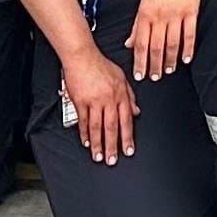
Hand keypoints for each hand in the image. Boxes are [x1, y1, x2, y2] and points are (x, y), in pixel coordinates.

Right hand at [60, 45, 137, 164]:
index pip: (126, 120)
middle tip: (113, 160)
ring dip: (98, 143)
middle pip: (112, 127)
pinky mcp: (80, 101)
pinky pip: (83, 120)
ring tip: (98, 156)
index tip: (128, 150)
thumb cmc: (101, 65)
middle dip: (113, 145)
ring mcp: (94, 100)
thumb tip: (136, 112)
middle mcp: (108, 99)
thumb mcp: (122, 78)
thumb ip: (130, 96)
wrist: (82, 56)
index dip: (127, 137)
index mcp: (121, 94)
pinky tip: (86, 142)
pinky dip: (84, 133)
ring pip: (97, 126)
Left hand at [128, 0, 204, 77]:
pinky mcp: (191, 12)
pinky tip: (186, 59)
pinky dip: (188, 49)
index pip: (141, 43)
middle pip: (156, 47)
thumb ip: (137, 25)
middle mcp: (160, 16)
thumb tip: (129, 44)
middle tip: (154, 78)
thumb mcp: (143, 2)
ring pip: (172, 43)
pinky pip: (189, 35)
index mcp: (145, 13)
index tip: (139, 75)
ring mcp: (176, 14)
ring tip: (169, 70)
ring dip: (170, 60)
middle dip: (154, 65)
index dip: (140, 61)